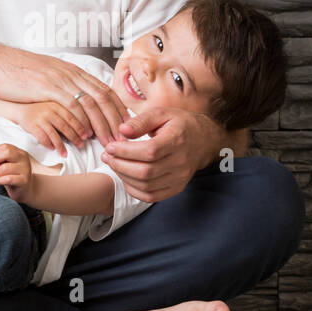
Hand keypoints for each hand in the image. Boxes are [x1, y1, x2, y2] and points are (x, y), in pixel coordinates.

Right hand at [0, 44, 128, 146]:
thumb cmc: (17, 72)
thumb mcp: (46, 74)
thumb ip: (62, 84)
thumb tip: (72, 96)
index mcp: (73, 70)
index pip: (104, 89)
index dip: (118, 108)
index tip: (127, 124)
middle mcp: (72, 73)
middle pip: (104, 96)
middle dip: (117, 119)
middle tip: (125, 138)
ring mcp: (61, 79)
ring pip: (92, 103)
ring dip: (103, 125)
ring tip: (110, 142)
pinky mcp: (48, 87)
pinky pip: (72, 106)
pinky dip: (82, 122)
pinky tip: (86, 135)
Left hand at [0, 143, 34, 203]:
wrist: (26, 190)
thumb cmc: (14, 176)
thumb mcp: (6, 164)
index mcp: (19, 153)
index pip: (5, 146)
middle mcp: (23, 159)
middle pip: (7, 152)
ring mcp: (25, 170)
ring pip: (5, 167)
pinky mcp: (24, 181)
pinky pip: (8, 179)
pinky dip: (0, 180)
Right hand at [17, 100, 88, 155]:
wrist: (20, 107)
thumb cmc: (41, 108)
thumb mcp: (55, 105)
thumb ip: (67, 112)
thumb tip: (84, 127)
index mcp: (58, 104)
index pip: (73, 116)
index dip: (82, 127)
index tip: (88, 135)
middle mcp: (50, 110)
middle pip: (66, 126)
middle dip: (75, 137)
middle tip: (81, 145)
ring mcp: (40, 118)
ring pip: (54, 134)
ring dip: (61, 146)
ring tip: (65, 154)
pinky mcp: (31, 125)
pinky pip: (42, 137)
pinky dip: (48, 144)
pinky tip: (52, 149)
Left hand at [100, 107, 224, 202]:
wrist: (203, 140)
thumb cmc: (179, 124)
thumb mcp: (161, 114)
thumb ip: (141, 121)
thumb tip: (122, 130)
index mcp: (177, 140)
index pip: (149, 151)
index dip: (126, 151)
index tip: (111, 147)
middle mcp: (180, 162)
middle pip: (145, 171)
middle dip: (120, 165)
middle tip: (107, 156)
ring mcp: (179, 178)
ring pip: (146, 186)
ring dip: (124, 177)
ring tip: (114, 165)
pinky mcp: (176, 188)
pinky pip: (151, 197)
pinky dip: (134, 190)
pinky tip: (125, 178)